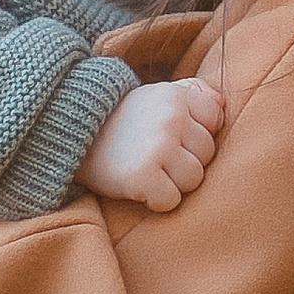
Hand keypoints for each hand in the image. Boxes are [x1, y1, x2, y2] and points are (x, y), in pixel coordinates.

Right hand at [77, 74, 226, 213]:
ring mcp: (158, 148)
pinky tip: (140, 188)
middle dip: (185, 160)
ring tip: (150, 172)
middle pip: (206, 154)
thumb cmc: (120, 119)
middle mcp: (171, 119)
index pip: (215, 121)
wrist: (69, 132)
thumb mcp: (154, 94)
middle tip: (156, 158)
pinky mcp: (142, 176)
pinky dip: (157, 200)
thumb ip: (191, 92)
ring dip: (174, 183)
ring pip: (193, 179)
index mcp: (176, 96)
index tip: (172, 137)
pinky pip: (171, 200)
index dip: (195, 134)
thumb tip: (223, 103)